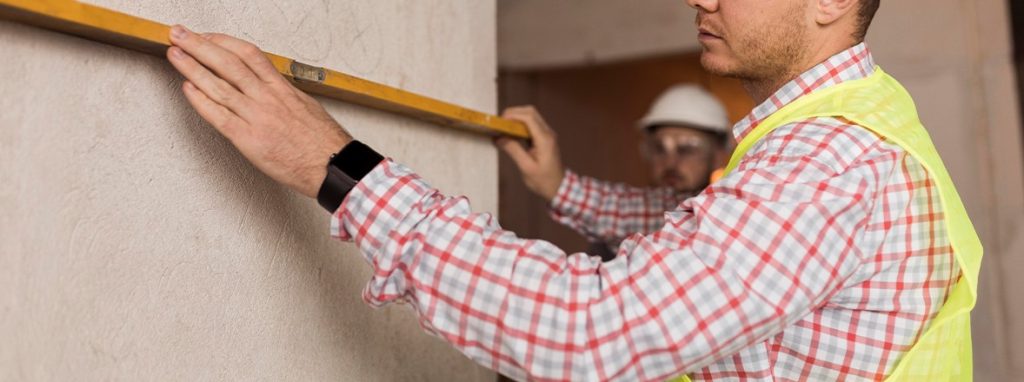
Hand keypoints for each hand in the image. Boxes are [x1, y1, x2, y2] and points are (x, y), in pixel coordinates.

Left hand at [166, 25, 352, 197]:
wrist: (333, 165)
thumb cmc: (324, 142)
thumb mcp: (306, 106)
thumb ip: (282, 95)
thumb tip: (266, 87)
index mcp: (282, 88)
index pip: (249, 54)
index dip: (223, 41)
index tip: (207, 36)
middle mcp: (268, 98)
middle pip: (229, 63)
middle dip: (200, 45)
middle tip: (179, 33)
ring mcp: (257, 117)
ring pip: (219, 86)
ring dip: (192, 68)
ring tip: (174, 55)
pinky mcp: (249, 140)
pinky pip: (219, 116)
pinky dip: (201, 101)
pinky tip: (187, 89)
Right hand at [495, 106, 565, 201]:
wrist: (558, 187)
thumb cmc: (543, 180)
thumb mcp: (526, 167)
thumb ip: (513, 150)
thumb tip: (499, 138)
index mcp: (544, 139)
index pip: (529, 118)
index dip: (513, 115)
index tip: (500, 121)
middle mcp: (548, 133)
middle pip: (531, 112)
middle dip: (514, 113)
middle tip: (500, 123)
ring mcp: (547, 134)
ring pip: (532, 116)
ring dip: (517, 118)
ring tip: (504, 127)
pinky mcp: (544, 137)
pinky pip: (532, 124)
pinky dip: (521, 124)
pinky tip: (511, 133)